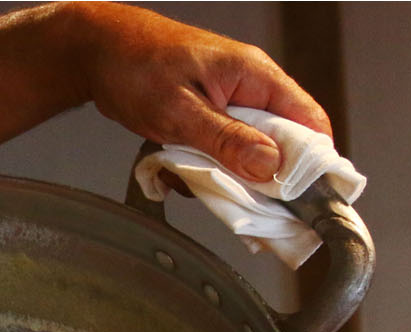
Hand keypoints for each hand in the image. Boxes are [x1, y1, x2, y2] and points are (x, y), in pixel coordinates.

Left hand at [68, 2, 331, 181]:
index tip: (299, 200)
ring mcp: (229, 105)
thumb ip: (226, 138)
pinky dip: (198, 168)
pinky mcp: (208, 119)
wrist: (98, 51)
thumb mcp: (179, 109)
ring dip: (220, 174)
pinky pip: (218, 153)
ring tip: (187, 171)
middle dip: (257, 176)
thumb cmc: (134, 64)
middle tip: (229, 191)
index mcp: (256, 76)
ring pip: (246, 154)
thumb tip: (269, 165)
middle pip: (281, 145)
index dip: (312, 164)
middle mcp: (250, 89)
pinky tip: (172, 165)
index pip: (309, 122)